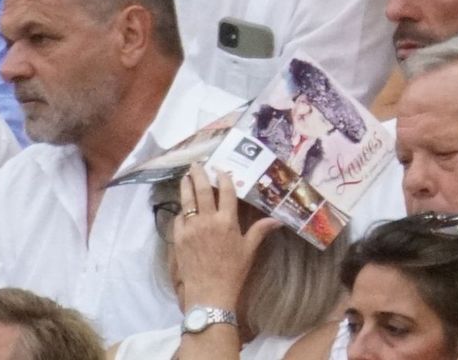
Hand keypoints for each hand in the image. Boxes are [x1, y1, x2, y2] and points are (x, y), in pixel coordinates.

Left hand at [173, 163, 279, 310]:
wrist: (209, 293)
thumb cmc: (233, 271)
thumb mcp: (249, 250)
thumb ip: (260, 231)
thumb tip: (278, 220)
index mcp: (227, 221)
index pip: (226, 191)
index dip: (223, 178)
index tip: (221, 169)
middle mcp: (208, 220)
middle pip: (202, 190)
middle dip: (199, 174)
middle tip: (197, 164)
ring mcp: (191, 228)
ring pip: (187, 200)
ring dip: (185, 186)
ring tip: (185, 176)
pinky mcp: (179, 238)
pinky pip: (179, 218)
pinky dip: (181, 211)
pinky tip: (183, 208)